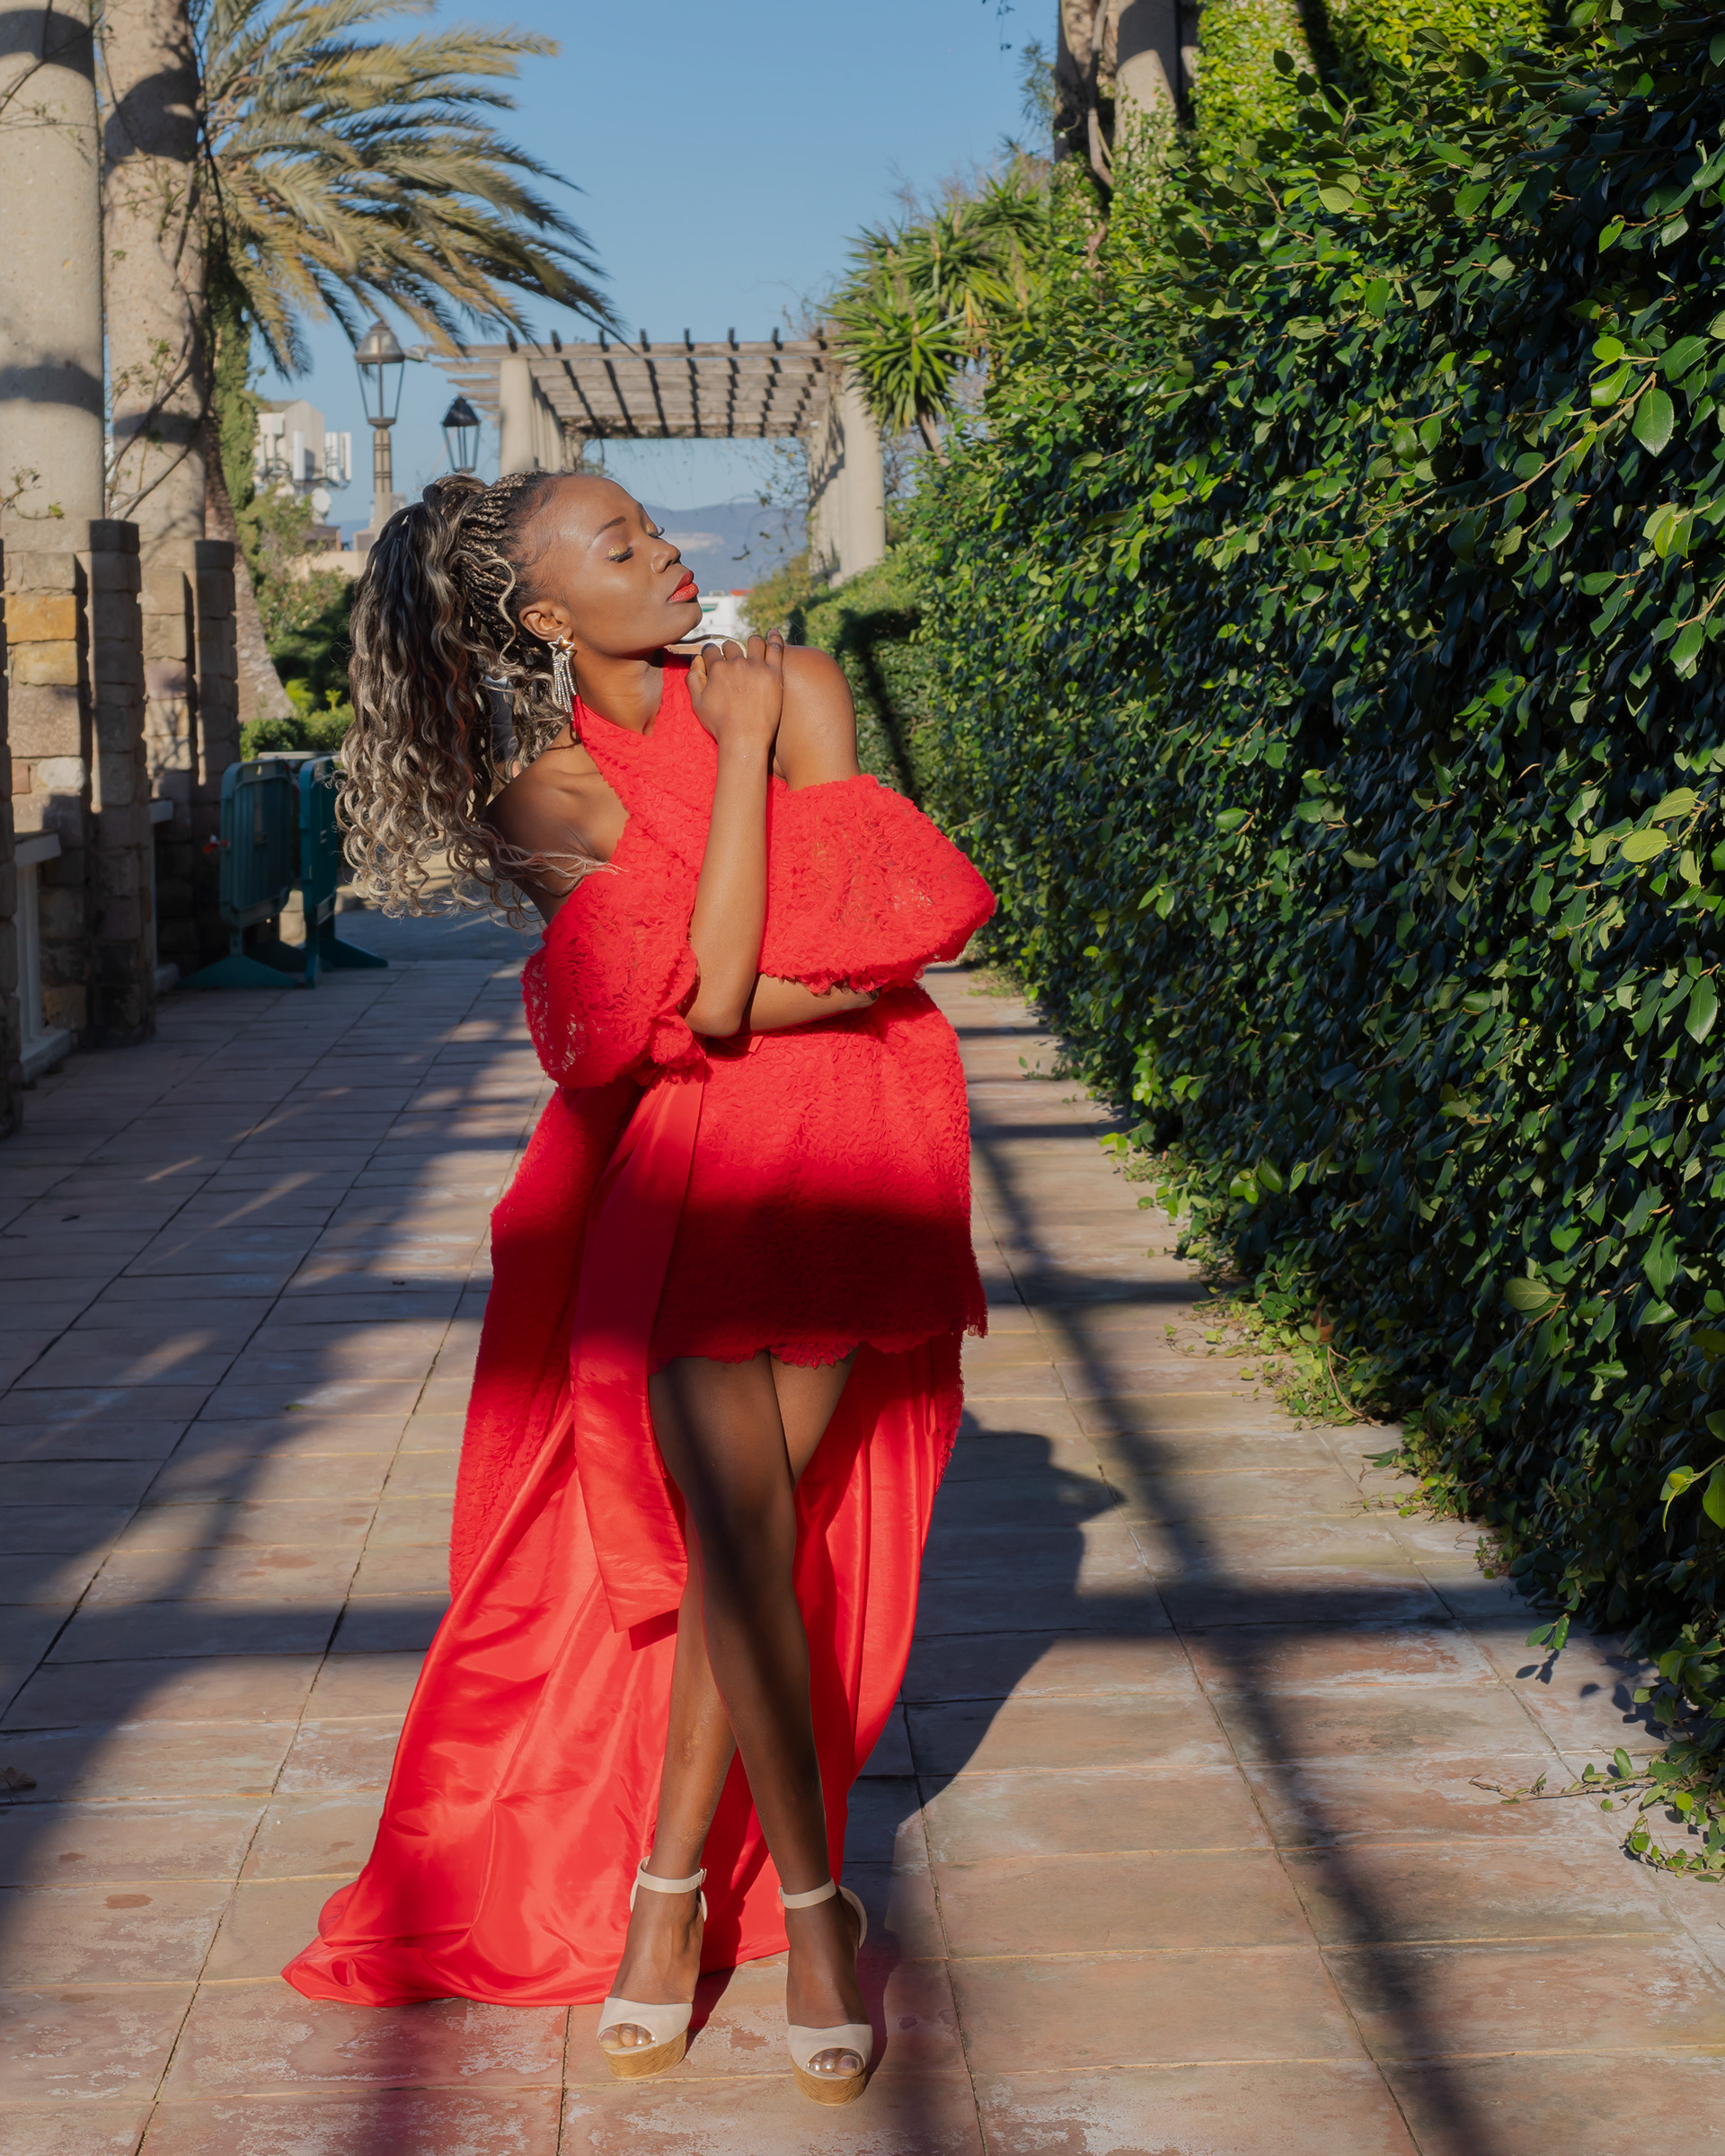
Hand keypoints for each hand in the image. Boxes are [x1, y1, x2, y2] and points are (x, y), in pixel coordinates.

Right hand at [688, 634, 783, 755]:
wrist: (745, 739)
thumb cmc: (720, 725)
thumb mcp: (697, 703)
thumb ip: (693, 678)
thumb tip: (697, 660)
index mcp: (716, 669)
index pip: (711, 650)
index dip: (711, 654)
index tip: (715, 658)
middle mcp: (736, 663)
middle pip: (732, 646)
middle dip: (730, 651)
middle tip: (734, 660)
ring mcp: (756, 667)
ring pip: (754, 642)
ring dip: (751, 643)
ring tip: (753, 648)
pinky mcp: (774, 674)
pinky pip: (776, 648)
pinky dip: (774, 638)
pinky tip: (774, 632)